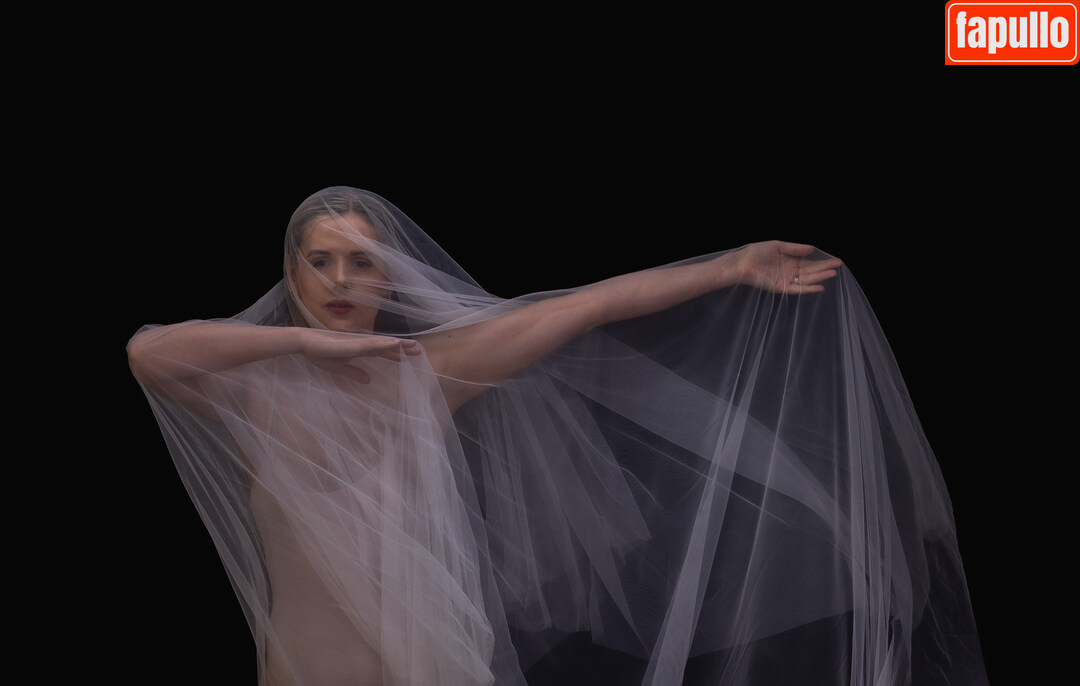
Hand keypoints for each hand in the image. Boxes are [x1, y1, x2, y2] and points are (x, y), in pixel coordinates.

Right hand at [299, 329, 421, 382]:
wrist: (305, 344)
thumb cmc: (320, 354)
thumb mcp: (340, 368)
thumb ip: (354, 373)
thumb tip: (368, 380)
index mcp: (359, 350)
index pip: (382, 352)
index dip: (395, 354)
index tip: (410, 356)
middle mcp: (361, 344)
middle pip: (386, 346)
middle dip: (402, 348)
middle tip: (419, 350)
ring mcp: (357, 343)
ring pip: (382, 344)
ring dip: (398, 345)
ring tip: (413, 345)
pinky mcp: (352, 344)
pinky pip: (371, 345)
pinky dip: (384, 344)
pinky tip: (395, 343)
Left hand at [733, 241, 842, 293]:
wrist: (743, 263)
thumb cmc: (758, 252)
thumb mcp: (778, 246)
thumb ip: (795, 248)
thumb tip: (812, 248)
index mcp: (792, 260)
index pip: (812, 263)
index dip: (824, 262)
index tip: (837, 261)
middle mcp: (792, 271)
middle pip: (812, 271)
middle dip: (825, 269)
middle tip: (838, 267)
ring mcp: (787, 280)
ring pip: (807, 279)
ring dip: (820, 277)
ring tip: (832, 273)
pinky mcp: (781, 287)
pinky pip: (797, 289)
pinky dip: (808, 289)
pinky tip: (819, 287)